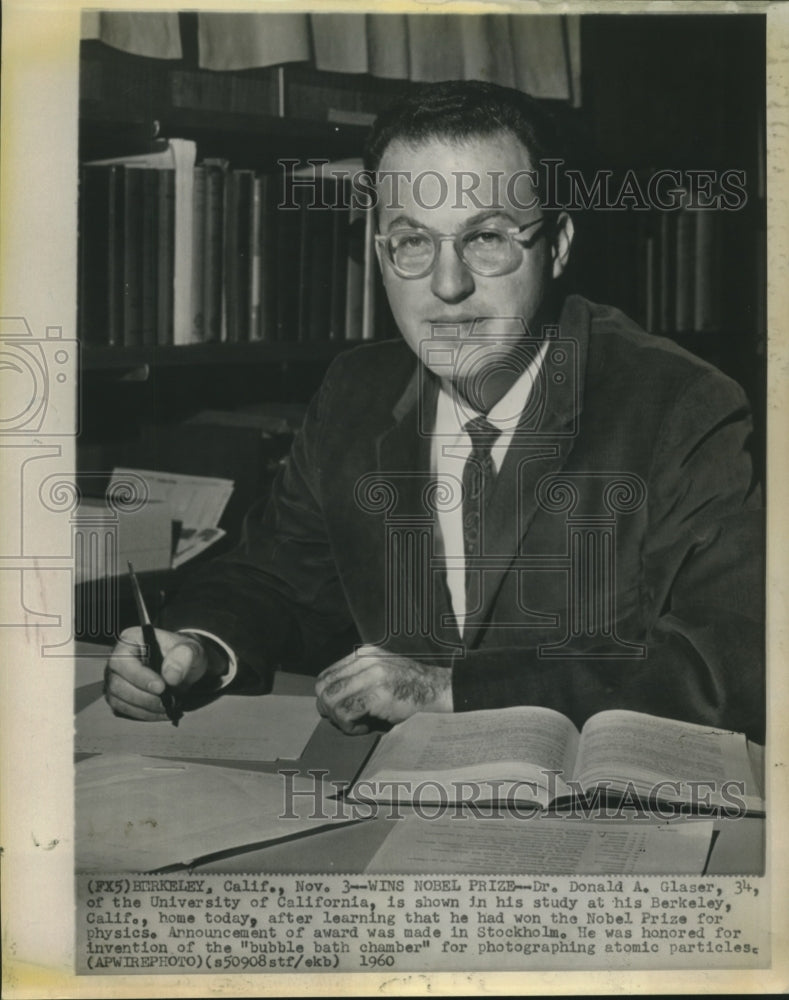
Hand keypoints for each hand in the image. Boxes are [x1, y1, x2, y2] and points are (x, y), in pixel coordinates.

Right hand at [104, 627, 225, 720]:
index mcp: (129, 640)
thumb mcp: (191, 649)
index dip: (139, 676)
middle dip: (144, 697)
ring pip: (119, 701)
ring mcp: (115, 680)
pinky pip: (125, 711)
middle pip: (117, 684)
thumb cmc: (183, 655)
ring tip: (170, 707)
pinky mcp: (119, 697)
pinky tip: (163, 713)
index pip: (123, 660)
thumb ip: (183, 656)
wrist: (184, 668)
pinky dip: (145, 715)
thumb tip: (171, 676)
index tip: (161, 687)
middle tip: (169, 701)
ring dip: (146, 708)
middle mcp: (117, 661)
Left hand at [315, 645, 452, 733]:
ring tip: (357, 725)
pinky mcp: (378, 692)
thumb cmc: (411, 690)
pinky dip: (350, 726)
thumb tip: (329, 700)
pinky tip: (365, 728)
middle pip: (324, 687)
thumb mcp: (381, 673)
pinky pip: (346, 712)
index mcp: (364, 653)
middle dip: (328, 710)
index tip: (341, 712)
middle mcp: (365, 659)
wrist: (440, 692)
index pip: (327, 675)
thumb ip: (358, 678)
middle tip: (345, 721)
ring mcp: (372, 674)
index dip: (327, 698)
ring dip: (339, 719)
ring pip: (331, 700)